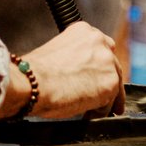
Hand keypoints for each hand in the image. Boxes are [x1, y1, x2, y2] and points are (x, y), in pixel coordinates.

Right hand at [0, 21, 124, 119]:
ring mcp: (108, 62)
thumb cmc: (35, 73)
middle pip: (112, 65)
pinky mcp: (111, 83)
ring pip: (113, 83)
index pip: (101, 47)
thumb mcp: (56, 52)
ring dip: (103, 98)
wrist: (32, 83)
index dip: (98, 64)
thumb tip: (80, 73)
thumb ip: (75, 57)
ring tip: (90, 110)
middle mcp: (99, 42)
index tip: (96, 74)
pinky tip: (87, 114)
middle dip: (106, 81)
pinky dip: (100, 110)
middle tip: (100, 96)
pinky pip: (110, 101)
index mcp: (84, 31)